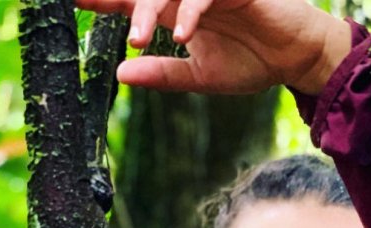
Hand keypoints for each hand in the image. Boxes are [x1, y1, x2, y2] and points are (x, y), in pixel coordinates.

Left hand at [73, 0, 351, 95]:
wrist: (296, 59)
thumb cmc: (253, 63)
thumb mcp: (200, 78)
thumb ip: (162, 74)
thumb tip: (119, 73)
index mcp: (173, 11)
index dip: (101, 0)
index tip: (74, 3)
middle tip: (91, 8)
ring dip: (148, 9)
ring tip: (139, 38)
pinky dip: (190, 11)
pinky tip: (182, 35)